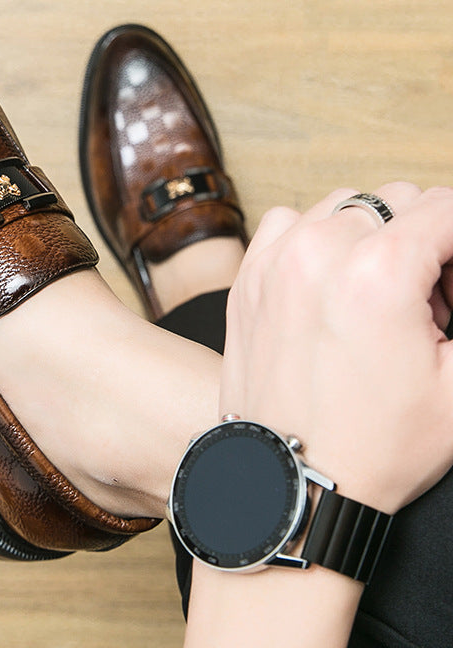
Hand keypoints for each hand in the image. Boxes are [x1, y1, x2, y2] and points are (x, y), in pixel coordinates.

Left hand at [221, 183, 452, 513]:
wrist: (291, 479)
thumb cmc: (373, 444)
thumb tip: (451, 269)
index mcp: (378, 274)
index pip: (446, 207)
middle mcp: (318, 254)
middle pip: (397, 200)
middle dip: (425, 239)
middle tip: (428, 300)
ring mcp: (274, 262)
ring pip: (344, 205)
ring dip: (372, 234)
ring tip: (379, 291)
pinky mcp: (247, 277)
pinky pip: (291, 222)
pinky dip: (317, 237)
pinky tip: (331, 280)